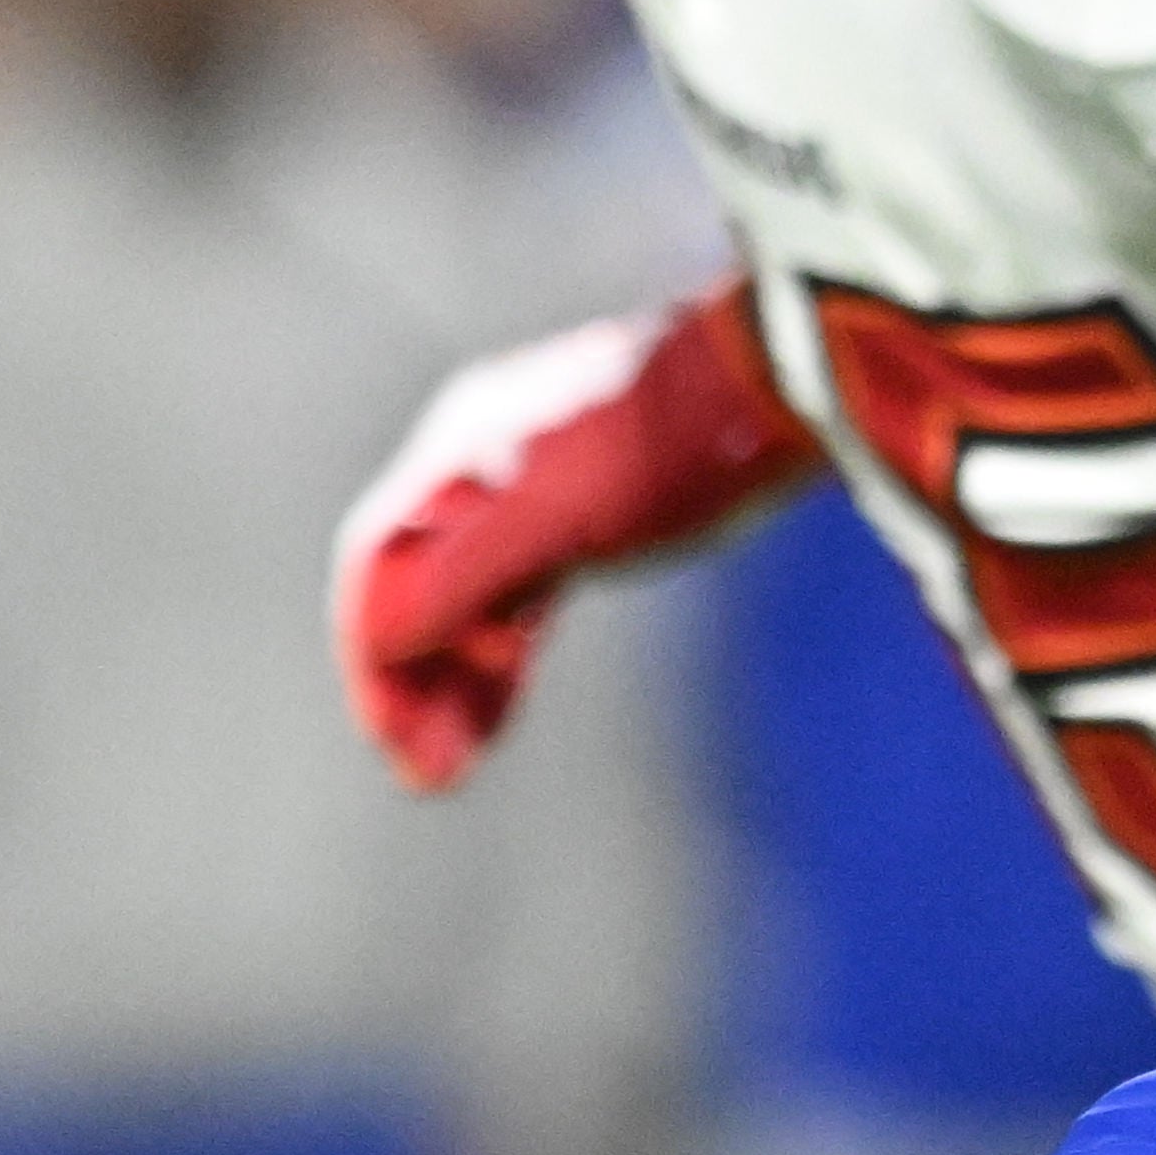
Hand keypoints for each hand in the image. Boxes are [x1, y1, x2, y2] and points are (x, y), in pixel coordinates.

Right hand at [329, 279, 821, 788]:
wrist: (781, 378)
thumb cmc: (670, 443)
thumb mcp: (557, 513)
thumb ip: (466, 573)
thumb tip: (383, 640)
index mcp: (455, 457)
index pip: (377, 571)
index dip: (374, 664)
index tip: (395, 747)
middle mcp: (479, 467)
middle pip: (415, 589)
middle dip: (414, 684)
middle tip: (430, 776)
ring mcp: (532, 487)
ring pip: (468, 597)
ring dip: (456, 678)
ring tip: (458, 763)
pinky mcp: (586, 508)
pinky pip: (515, 592)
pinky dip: (502, 650)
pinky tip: (502, 701)